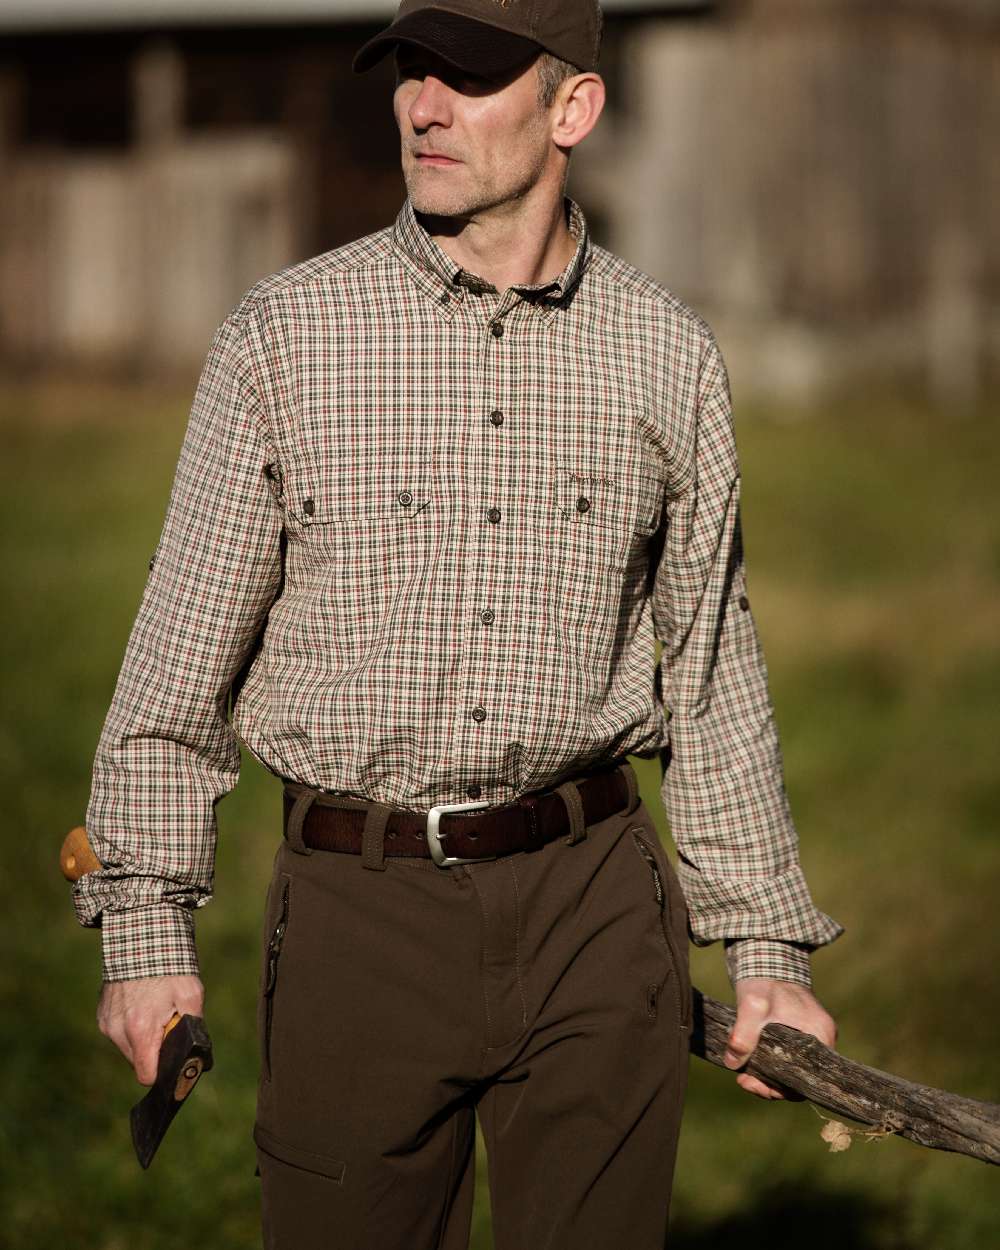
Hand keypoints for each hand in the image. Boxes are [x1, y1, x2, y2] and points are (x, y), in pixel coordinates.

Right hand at [97, 975, 203, 1085]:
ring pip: (128, 1048)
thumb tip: (200, 1053)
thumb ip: (194, 1027)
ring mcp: (107, 1023)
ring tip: (154, 1009)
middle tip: (167, 1023)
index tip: (172, 1057)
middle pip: (138, 1062)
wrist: (141, 937)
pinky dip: (131, 1026)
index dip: (162, 1070)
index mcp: (140, 1030)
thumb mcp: (191, 994)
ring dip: (142, 1037)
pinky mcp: (101, 1015)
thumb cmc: (170, 967)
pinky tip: (142, 1003)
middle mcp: (117, 1031)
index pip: (147, 1074)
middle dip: (154, 1050)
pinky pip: (118, 1033)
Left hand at [723, 978, 836, 1099]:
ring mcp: (810, 1035)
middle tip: (744, 1082)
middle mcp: (821, 1038)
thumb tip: (733, 1063)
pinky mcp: (797, 1033)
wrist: (765, 959)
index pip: (808, 1077)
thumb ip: (744, 1035)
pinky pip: (786, 1058)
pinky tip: (748, 1064)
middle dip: (770, 1085)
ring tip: (743, 1075)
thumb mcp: (752, 1006)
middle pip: (799, 1076)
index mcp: (820, 1033)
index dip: (781, 1088)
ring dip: (767, 1076)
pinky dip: (768, 1064)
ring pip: (791, 1069)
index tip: (756, 1084)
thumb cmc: (764, 981)